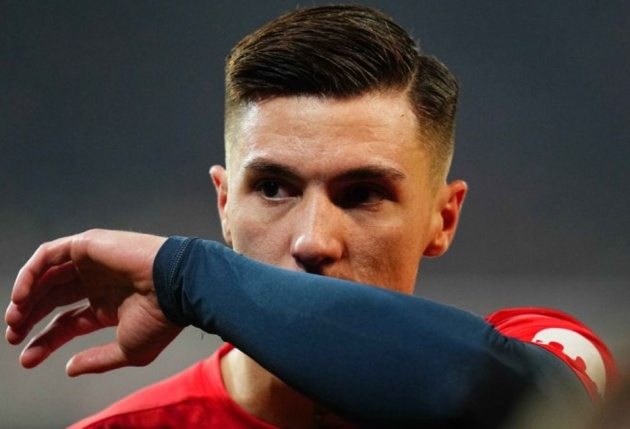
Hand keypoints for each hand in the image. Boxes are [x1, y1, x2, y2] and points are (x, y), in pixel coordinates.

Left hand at [5, 229, 182, 375]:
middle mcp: (98, 282)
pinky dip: (31, 274)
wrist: (178, 287)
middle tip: (13, 336)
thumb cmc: (162, 319)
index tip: (27, 359)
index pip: (68, 322)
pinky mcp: (88, 245)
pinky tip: (23, 297)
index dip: (45, 340)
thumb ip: (97, 360)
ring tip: (15, 319)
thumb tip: (69, 368)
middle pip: (52, 299)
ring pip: (46, 276)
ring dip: (26, 298)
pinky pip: (49, 255)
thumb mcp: (128, 350)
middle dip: (29, 318)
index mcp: (109, 305)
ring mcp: (92, 262)